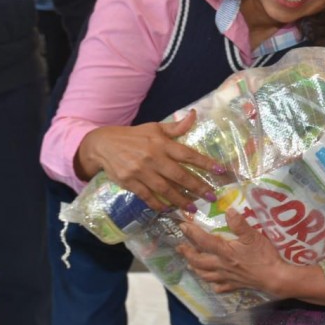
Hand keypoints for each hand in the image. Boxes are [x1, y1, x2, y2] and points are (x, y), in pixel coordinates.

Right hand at [74, 110, 222, 211]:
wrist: (104, 145)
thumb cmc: (134, 136)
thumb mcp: (154, 127)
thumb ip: (176, 127)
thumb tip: (194, 115)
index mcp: (161, 143)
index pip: (187, 154)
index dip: (205, 163)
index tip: (220, 171)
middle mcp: (153, 158)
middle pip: (179, 175)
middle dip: (197, 187)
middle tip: (212, 197)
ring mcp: (141, 172)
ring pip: (165, 189)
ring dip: (181, 200)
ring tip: (193, 209)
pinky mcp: (130, 183)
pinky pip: (148, 196)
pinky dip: (159, 204)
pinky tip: (169, 210)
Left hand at [178, 209, 287, 294]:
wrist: (274, 277)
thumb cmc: (264, 256)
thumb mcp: (253, 236)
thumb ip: (239, 224)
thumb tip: (228, 210)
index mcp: (224, 252)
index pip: (203, 241)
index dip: (191, 233)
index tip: (182, 226)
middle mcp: (221, 265)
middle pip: (199, 261)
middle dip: (187, 253)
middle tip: (179, 247)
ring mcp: (227, 277)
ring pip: (205, 275)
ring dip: (195, 268)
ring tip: (189, 263)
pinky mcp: (234, 286)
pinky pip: (219, 287)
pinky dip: (212, 284)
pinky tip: (212, 282)